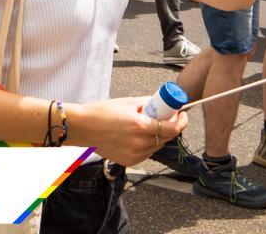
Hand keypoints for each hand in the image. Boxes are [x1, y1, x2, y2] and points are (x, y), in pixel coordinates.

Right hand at [72, 96, 189, 166]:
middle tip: (165, 117)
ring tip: (146, 126)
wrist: (83, 128)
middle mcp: (139, 143)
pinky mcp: (129, 162)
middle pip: (167, 138)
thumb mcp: (127, 103)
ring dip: (158, 136)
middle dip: (170, 127)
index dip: (181, 122)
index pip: (172, 129)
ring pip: (157, 146)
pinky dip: (147, 145)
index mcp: (140, 126)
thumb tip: (161, 104)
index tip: (182, 115)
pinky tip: (137, 136)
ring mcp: (135, 154)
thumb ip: (147, 104)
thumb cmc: (101, 112)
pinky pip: (146, 153)